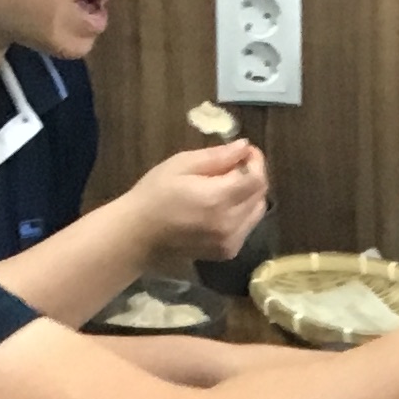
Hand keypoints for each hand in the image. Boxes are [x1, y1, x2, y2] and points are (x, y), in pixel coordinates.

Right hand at [133, 137, 268, 264]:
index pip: (257, 179)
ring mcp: (230, 241)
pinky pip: (246, 227)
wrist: (139, 234)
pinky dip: (242, 213)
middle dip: (253, 176)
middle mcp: (230, 223)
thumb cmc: (154, 193)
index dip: (256, 161)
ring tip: (227, 185)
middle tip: (235, 165)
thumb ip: (216, 157)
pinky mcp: (227, 252)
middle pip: (260, 195)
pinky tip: (222, 206)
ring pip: (257, 212)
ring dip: (249, 195)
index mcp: (218, 199)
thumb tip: (244, 147)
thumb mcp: (181, 164)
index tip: (246, 151)